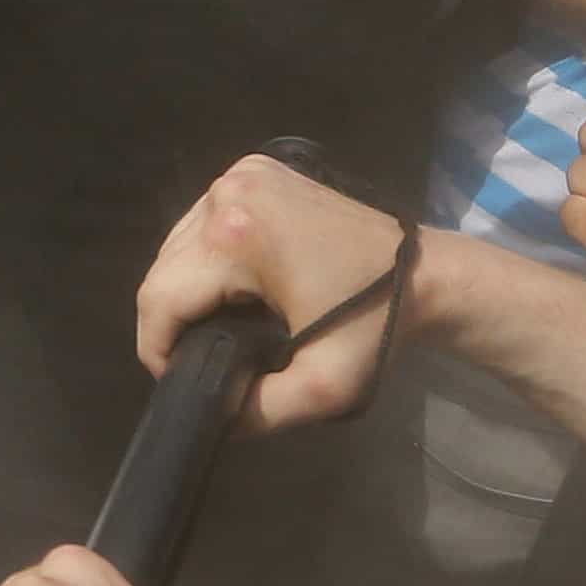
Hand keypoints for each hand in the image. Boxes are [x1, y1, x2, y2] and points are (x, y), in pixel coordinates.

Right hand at [138, 150, 408, 435]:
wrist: (428, 273)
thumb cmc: (375, 326)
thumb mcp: (321, 387)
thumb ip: (257, 412)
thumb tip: (210, 415)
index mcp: (236, 237)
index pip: (159, 299)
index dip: (158, 349)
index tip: (184, 379)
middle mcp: (227, 193)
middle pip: (162, 271)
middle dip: (173, 321)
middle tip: (206, 356)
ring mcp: (240, 175)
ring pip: (176, 246)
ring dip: (188, 288)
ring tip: (222, 323)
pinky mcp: (253, 169)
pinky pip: (201, 222)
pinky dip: (207, 256)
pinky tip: (236, 284)